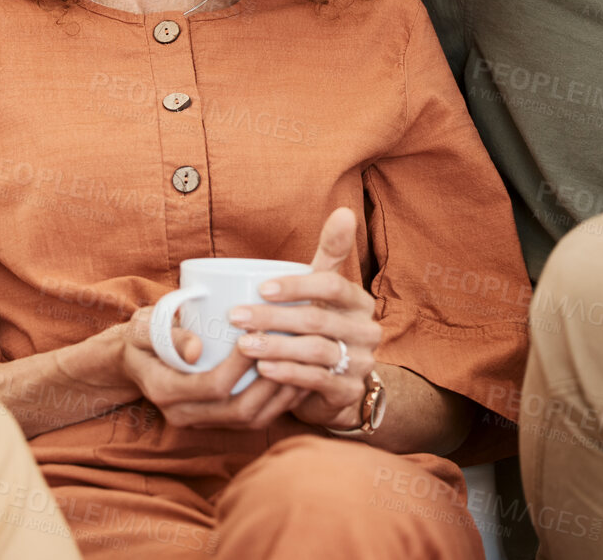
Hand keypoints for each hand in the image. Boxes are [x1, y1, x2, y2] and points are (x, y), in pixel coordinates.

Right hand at [118, 312, 306, 430]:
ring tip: (303, 365)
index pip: (213, 386)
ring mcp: (201, 422)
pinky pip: (254, 419)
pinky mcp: (217, 421)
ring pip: (251, 420)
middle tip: (292, 350)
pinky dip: (278, 401)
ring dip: (280, 395)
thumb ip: (167, 334)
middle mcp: (183, 415)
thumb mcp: (144, 327)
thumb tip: (196, 349)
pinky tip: (296, 378)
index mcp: (164, 390)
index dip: (242, 365)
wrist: (134, 360)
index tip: (261, 333)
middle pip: (239, 410)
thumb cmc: (142, 335)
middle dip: (271, 383)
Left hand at [229, 208, 382, 428]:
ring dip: (275, 347)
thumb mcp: (324, 289)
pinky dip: (287, 374)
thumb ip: (331, 251)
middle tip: (236, 316)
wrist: (332, 383)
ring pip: (315, 352)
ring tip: (243, 344)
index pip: (332, 286)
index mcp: (360, 302)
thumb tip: (343, 210)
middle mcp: (367, 332)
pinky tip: (262, 370)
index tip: (260, 287)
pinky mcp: (349, 392)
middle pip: (318, 321)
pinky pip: (316, 381)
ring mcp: (361, 364)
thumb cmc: (320, 325)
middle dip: (273, 318)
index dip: (297, 286)